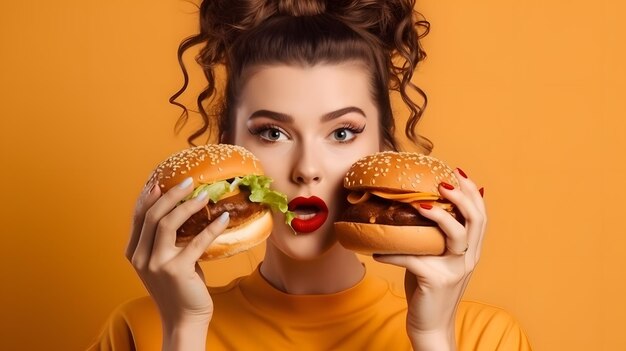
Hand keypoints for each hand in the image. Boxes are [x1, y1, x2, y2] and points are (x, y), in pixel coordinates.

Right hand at [125, 177, 229, 345]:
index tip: (160, 180)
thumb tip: (180, 210)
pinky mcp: (176, 271)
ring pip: (168, 223)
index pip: (138, 217)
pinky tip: (223, 218)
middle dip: (169, 195)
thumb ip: (164, 241)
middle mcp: (141, 257)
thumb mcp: (164, 261)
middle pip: (152, 215)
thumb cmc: (178, 288)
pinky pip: (196, 241)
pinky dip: (211, 227)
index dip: (148, 196)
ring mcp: (157, 264)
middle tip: (188, 182)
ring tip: (204, 194)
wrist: (184, 320)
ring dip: (187, 205)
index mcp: (134, 252)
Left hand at [373, 168, 485, 349]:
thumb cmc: (427, 289)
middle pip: (476, 220)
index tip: (458, 172)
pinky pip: (413, 259)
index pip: (480, 216)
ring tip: (420, 205)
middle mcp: (468, 258)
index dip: (472, 192)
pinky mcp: (436, 281)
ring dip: (439, 216)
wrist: (430, 326)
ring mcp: (454, 270)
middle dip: (462, 197)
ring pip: (456, 236)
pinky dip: (392, 253)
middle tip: (443, 182)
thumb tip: (417, 209)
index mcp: (470, 251)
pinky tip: (376, 251)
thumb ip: (434, 238)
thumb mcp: (435, 259)